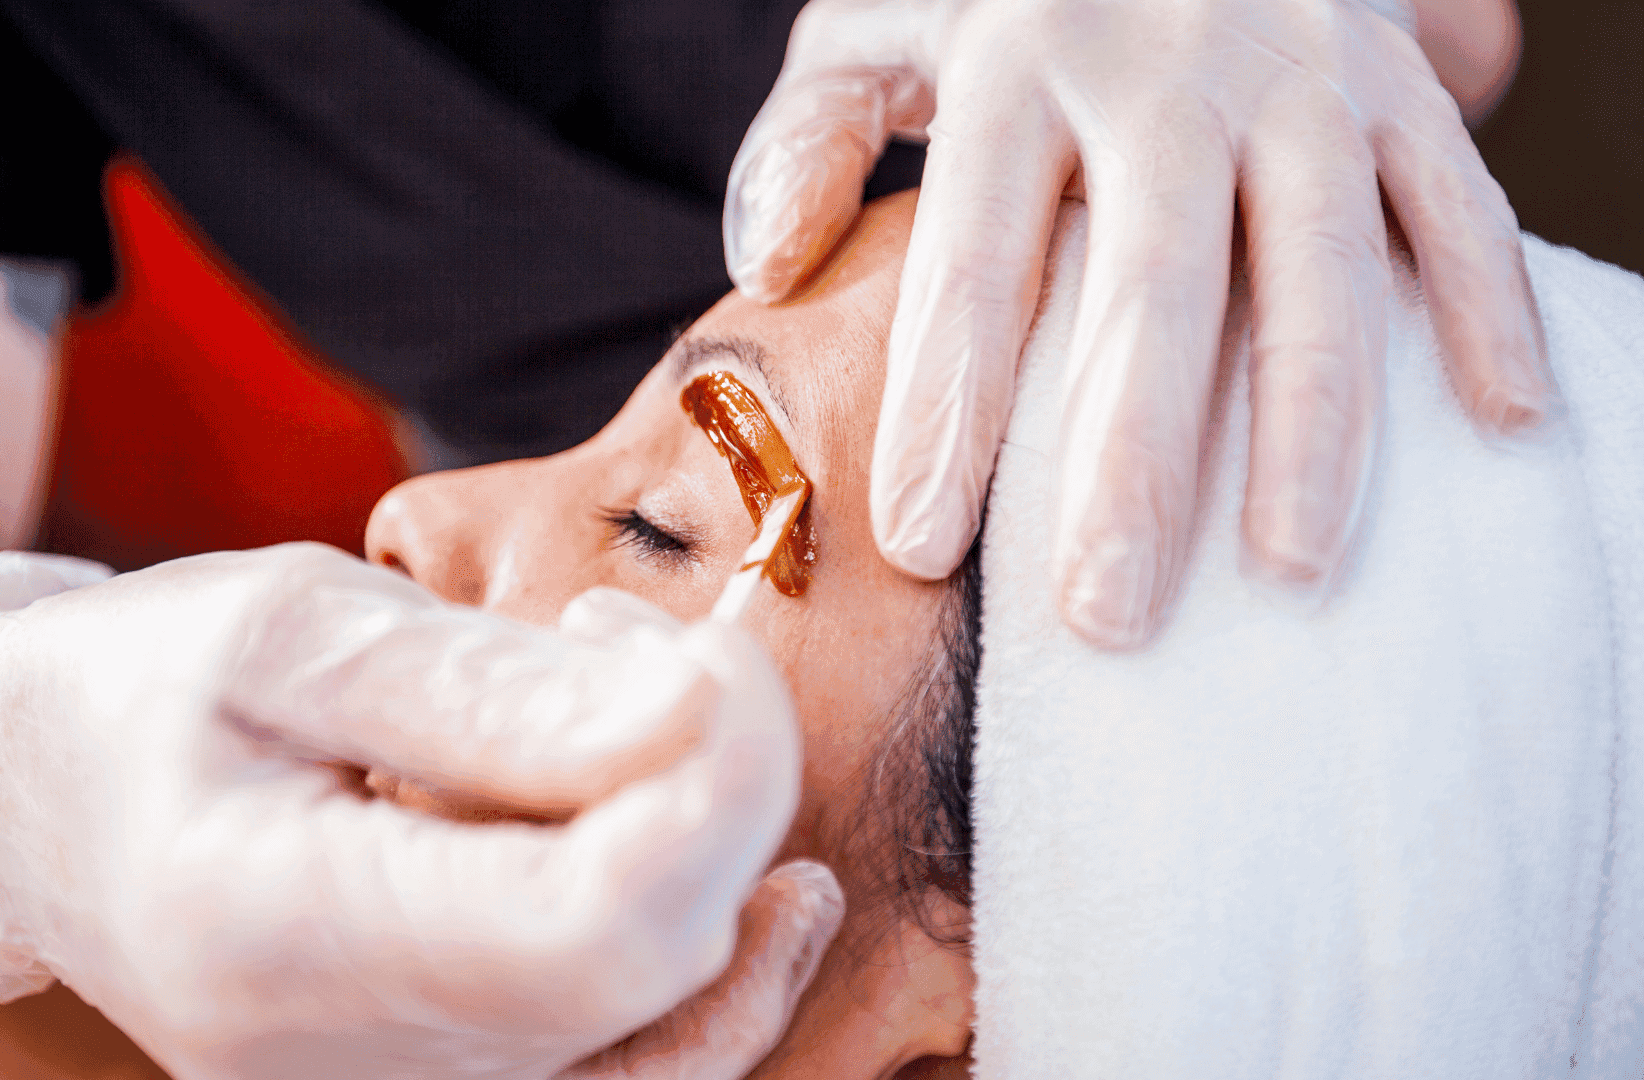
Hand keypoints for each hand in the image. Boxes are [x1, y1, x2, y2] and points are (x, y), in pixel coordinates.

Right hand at [0, 543, 834, 1079]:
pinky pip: (634, 1059)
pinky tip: (729, 862)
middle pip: (654, 968)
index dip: (715, 784)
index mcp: (279, 936)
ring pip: (665, 1014)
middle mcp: (348, 1065)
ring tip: (629, 709)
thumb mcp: (292, 631)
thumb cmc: (134, 685)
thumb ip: (496, 692)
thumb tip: (699, 721)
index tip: (704, 656)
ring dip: (707, 847)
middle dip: (721, 790)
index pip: (596, 925)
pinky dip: (701, 951)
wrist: (23, 795)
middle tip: (644, 647)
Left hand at [726, 0, 1549, 646]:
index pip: (976, 255)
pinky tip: (1503, 428)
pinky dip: (1487, 305)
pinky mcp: (1396, 79)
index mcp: (1019, 60)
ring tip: (1292, 570)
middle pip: (1153, 283)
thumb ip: (813, 135)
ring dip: (1312, 420)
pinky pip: (1456, 197)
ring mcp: (1298, 70)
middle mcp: (1167, 65)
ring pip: (1315, 260)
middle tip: (1107, 617)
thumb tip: (766, 262)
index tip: (923, 547)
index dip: (947, 405)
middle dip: (1132, 460)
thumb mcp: (873, 22)